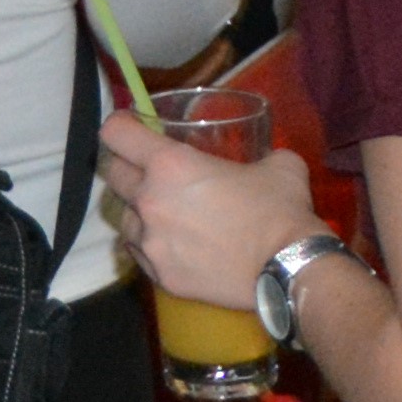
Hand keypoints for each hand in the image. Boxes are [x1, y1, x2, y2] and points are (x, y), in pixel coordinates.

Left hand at [97, 101, 321, 311]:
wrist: (289, 270)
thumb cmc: (280, 211)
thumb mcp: (278, 165)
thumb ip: (260, 154)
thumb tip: (266, 157)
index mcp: (169, 165)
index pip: (115, 132)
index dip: (122, 126)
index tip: (132, 128)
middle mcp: (149, 200)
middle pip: (112, 174)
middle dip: (127, 168)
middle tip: (149, 172)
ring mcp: (150, 242)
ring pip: (123, 218)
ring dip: (137, 212)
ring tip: (163, 215)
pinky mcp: (160, 275)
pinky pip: (139, 253)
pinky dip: (149, 245)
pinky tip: (171, 245)